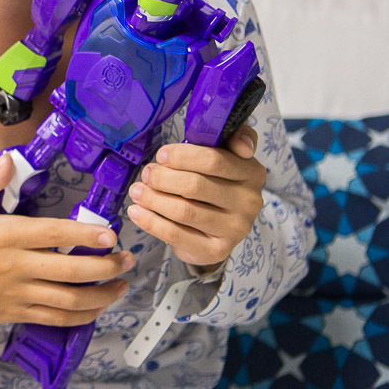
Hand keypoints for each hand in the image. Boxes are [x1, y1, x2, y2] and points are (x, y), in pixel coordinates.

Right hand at [0, 154, 133, 343]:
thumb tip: (8, 159)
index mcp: (6, 236)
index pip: (55, 234)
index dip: (86, 235)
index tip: (111, 234)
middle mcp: (16, 267)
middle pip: (72, 270)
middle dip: (107, 266)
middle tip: (128, 258)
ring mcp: (18, 293)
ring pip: (70, 300)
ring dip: (102, 294)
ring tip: (122, 284)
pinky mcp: (16, 312)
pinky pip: (56, 318)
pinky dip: (82, 316)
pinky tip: (96, 307)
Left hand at [125, 125, 265, 268]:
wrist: (217, 226)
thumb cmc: (214, 182)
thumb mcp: (225, 154)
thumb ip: (230, 137)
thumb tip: (242, 144)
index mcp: (252, 172)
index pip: (213, 160)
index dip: (181, 156)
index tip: (161, 155)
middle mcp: (249, 202)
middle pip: (195, 185)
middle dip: (162, 178)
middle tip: (146, 174)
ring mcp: (235, 229)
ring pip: (184, 210)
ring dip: (153, 199)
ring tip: (137, 191)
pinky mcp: (217, 251)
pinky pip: (177, 235)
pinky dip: (151, 222)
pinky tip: (136, 211)